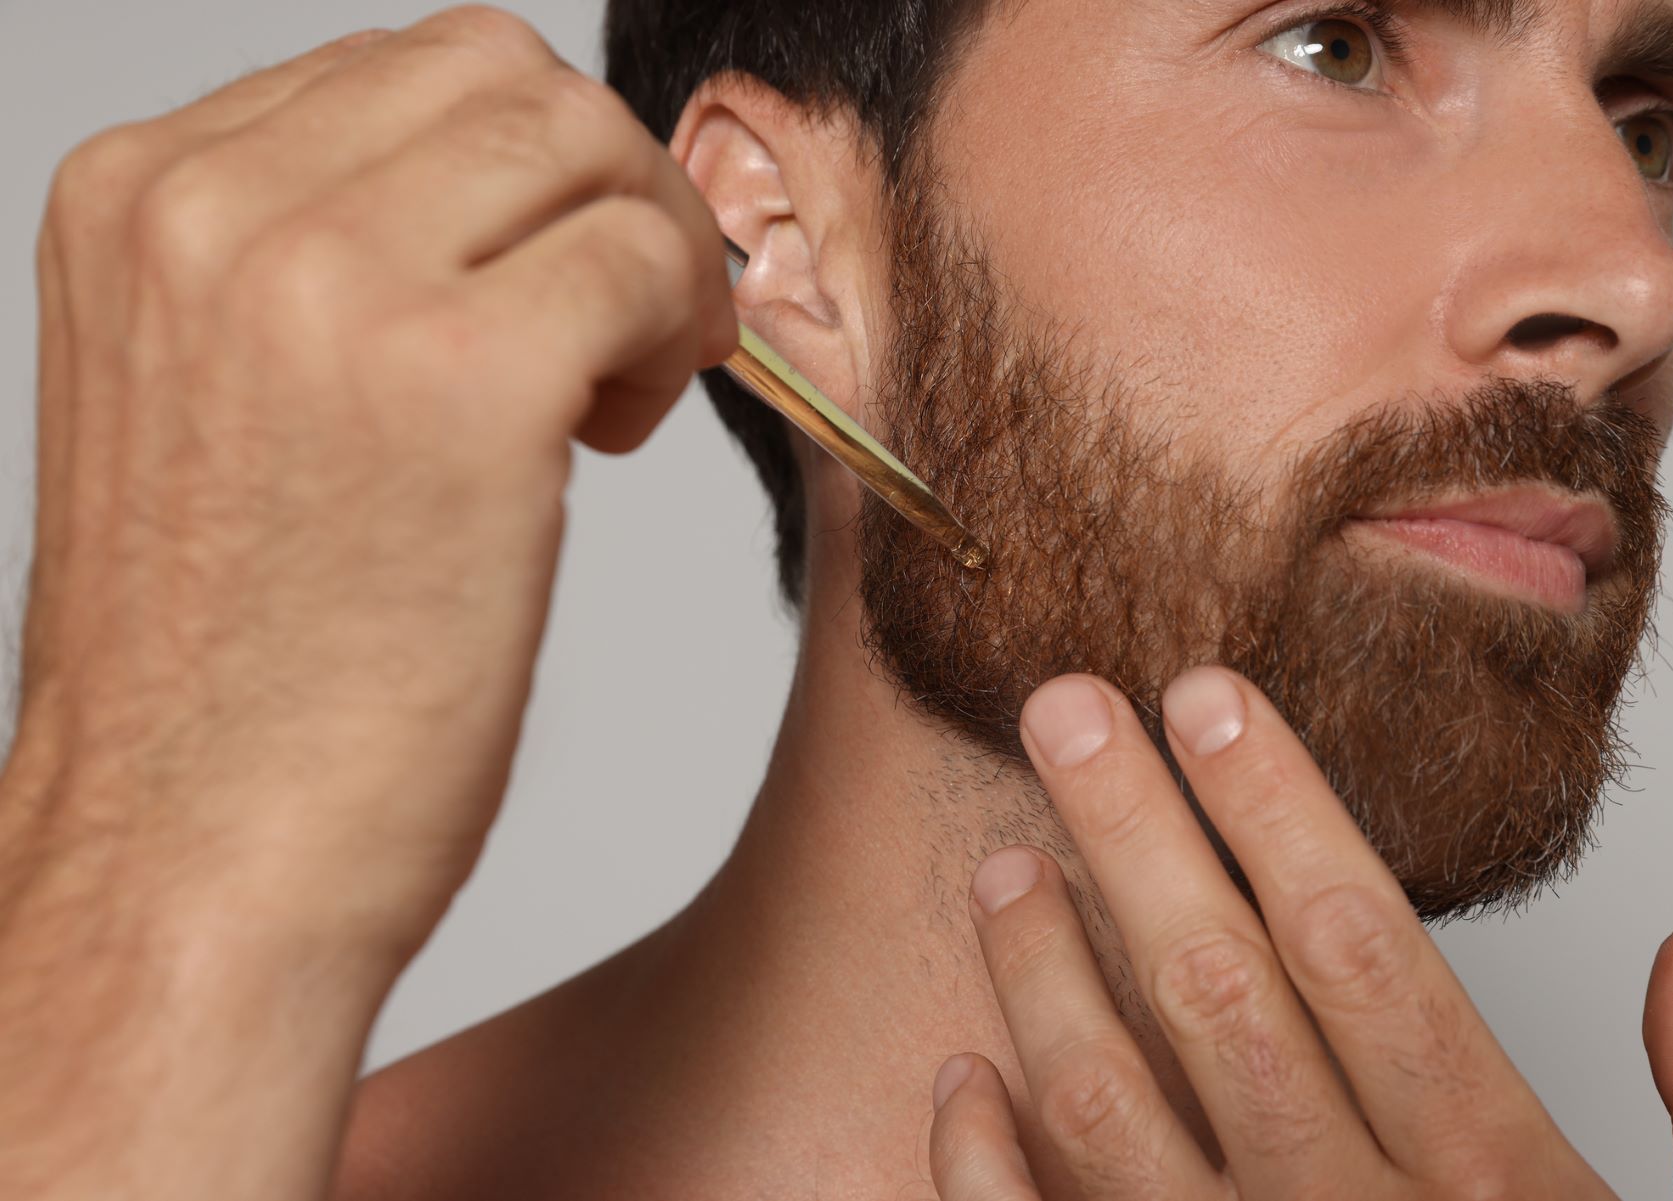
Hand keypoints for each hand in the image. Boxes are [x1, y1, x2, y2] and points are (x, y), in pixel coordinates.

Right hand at [0, 8, 731, 1196]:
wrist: (193, 855)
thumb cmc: (228, 670)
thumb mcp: (207, 401)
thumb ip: (308, 267)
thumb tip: (487, 196)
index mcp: (140, 198)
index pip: (398, 71)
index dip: (511, 170)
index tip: (540, 277)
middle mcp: (215, 208)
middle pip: (502, 73)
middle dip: (597, 183)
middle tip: (617, 320)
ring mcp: (333, 282)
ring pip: (586, 146)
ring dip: (646, 249)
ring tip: (613, 389)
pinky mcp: (464, 379)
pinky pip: (644, 259)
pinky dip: (679, 325)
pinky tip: (620, 432)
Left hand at [927, 669, 1672, 1199]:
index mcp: (1498, 1189)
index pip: (1363, 946)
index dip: (1275, 807)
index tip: (1206, 692)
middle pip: (1220, 990)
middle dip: (1135, 833)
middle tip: (1062, 707)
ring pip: (1112, 1110)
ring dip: (1044, 975)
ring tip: (1005, 864)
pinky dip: (987, 1167)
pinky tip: (960, 1074)